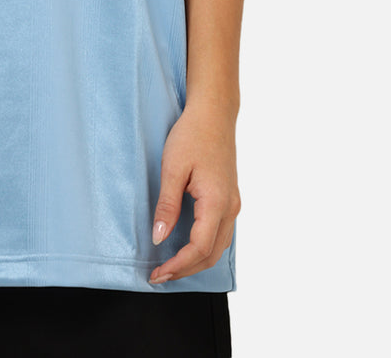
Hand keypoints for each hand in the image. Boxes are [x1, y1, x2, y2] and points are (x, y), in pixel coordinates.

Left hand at [148, 101, 239, 282]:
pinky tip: (186, 247)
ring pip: (218, 246)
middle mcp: (230, 207)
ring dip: (195, 261)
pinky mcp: (229, 198)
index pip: (199, 248)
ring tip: (170, 266)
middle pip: (211, 254)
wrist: (213, 114)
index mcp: (217, 202)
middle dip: (186, 270)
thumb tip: (159, 238)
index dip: (178, 265)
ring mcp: (232, 204)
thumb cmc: (192, 135)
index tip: (157, 273)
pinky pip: (220, 233)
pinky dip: (203, 247)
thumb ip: (167, 206)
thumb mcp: (172, 168)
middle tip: (159, 276)